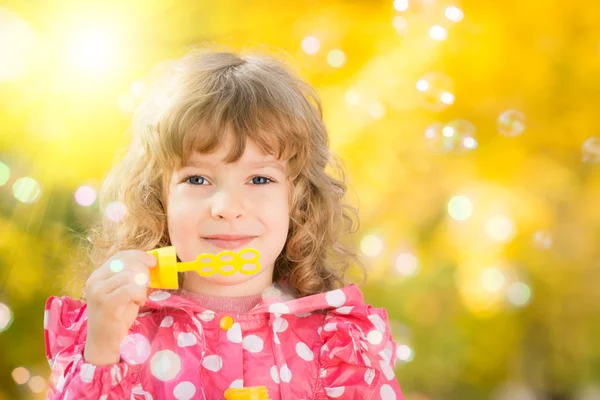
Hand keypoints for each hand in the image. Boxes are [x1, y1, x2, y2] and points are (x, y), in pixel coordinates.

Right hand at [83, 249, 156, 364]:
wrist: (105, 341)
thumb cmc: (117, 315)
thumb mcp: (124, 290)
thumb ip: (131, 276)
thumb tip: (150, 261)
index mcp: (98, 275)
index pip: (120, 255)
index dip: (139, 255)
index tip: (153, 262)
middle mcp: (95, 280)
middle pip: (126, 262)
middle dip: (143, 270)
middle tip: (147, 284)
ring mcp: (98, 291)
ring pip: (130, 275)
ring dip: (142, 286)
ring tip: (139, 297)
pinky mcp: (106, 302)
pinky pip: (131, 289)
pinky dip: (140, 295)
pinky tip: (138, 302)